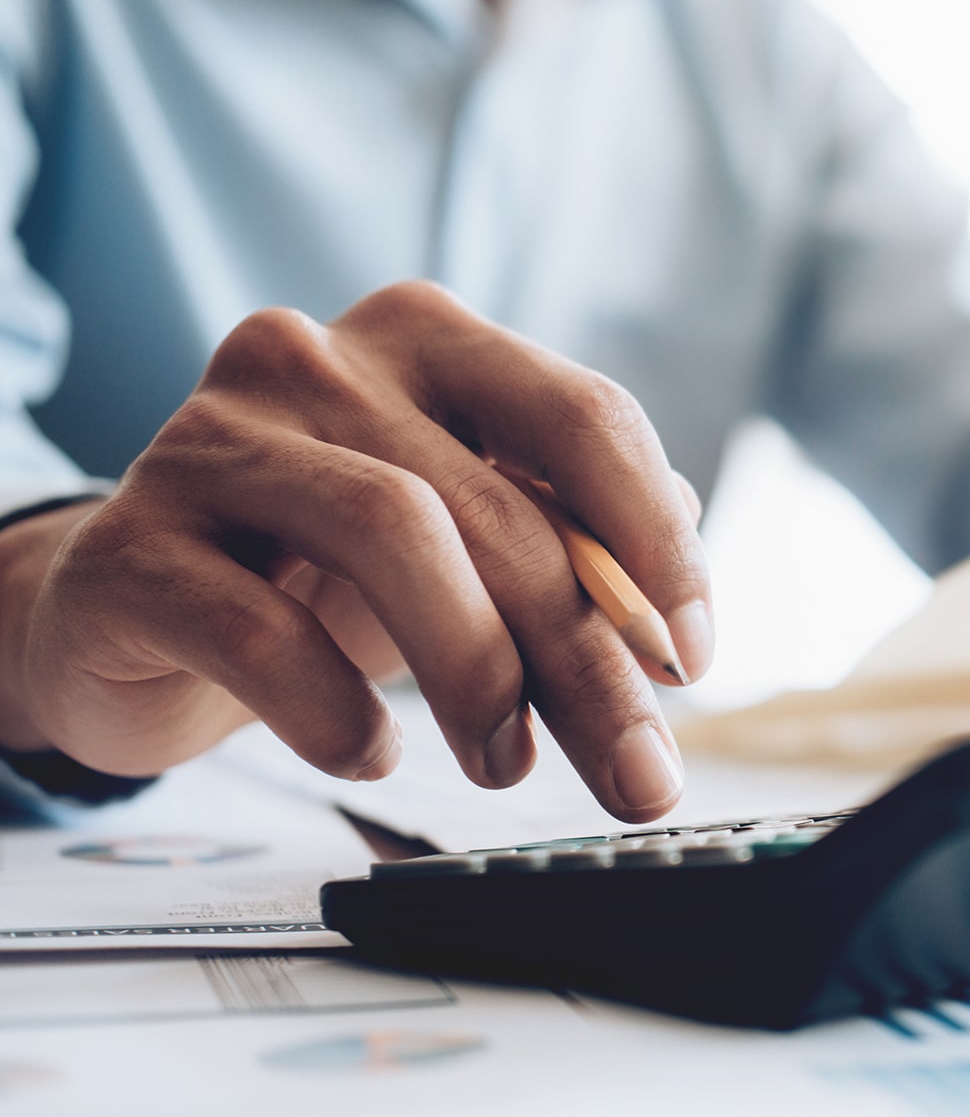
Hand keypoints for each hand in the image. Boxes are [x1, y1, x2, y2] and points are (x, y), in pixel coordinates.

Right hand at [0, 282, 709, 821]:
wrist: (132, 601)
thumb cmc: (326, 566)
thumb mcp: (466, 538)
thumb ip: (571, 539)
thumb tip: (674, 588)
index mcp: (429, 340)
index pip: (583, 417)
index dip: (658, 546)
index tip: (692, 662)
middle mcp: (319, 358)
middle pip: (500, 506)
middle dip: (588, 661)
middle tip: (638, 776)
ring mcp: (214, 440)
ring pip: (392, 533)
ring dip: (478, 674)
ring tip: (502, 762)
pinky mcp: (131, 544)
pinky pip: (260, 631)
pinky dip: (338, 710)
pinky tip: (371, 750)